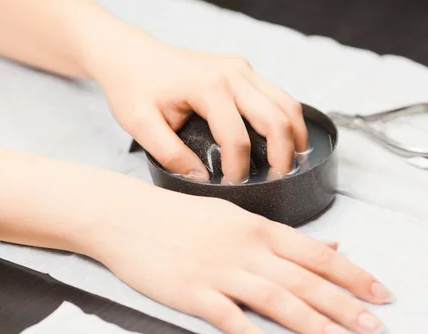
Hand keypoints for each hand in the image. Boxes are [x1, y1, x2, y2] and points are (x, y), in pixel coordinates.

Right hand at [85, 185, 392, 333]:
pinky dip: (252, 333)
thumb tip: (329, 247)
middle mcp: (246, 249)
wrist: (129, 216)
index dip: (353, 274)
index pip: (317, 254)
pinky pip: (227, 315)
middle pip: (305, 280)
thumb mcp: (238, 218)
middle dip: (345, 304)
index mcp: (260, 229)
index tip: (380, 292)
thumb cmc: (183, 217)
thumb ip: (284, 238)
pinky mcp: (192, 291)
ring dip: (311, 322)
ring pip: (275, 298)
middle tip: (374, 326)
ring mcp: (219, 270)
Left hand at [86, 27, 307, 183]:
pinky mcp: (244, 70)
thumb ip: (171, 156)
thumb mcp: (140, 125)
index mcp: (208, 86)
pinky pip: (278, 96)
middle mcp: (232, 73)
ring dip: (295, 136)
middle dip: (283, 156)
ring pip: (286, 103)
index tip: (231, 186)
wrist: (132, 55)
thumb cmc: (134, 87)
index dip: (238, 169)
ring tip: (292, 165)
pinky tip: (285, 141)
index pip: (237, 138)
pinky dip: (287, 120)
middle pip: (276, 119)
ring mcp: (241, 69)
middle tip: (278, 181)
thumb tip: (201, 179)